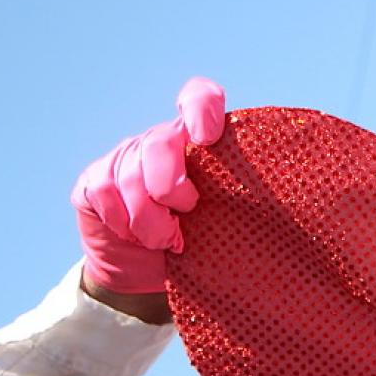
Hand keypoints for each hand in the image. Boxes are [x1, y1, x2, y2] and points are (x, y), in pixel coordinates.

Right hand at [72, 77, 225, 295]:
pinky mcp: (95, 181)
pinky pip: (104, 190)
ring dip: (150, 219)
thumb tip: (280, 205)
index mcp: (200, 145)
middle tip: (187, 213)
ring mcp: (125, 159)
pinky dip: (123, 221)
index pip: (199, 99)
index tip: (207, 139)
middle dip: (170, 186)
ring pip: (130, 174)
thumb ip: (242, 204)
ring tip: (168, 242)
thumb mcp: (228, 224)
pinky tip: (137, 237)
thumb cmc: (201, 246)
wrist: (148, 276)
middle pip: (159, 143)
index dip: (201, 108)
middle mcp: (161, 143)